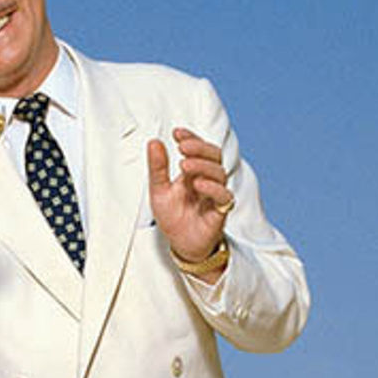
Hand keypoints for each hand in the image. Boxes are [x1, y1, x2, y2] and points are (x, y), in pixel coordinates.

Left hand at [147, 128, 231, 267]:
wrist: (182, 244)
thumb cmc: (173, 217)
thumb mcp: (158, 191)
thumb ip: (157, 168)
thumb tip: (154, 142)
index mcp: (193, 172)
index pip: (198, 148)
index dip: (191, 138)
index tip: (177, 133)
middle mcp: (207, 179)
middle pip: (213, 155)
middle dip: (199, 147)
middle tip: (183, 146)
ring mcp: (215, 194)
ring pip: (219, 173)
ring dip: (202, 166)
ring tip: (185, 165)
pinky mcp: (220, 211)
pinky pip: (224, 196)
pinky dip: (212, 188)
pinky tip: (198, 184)